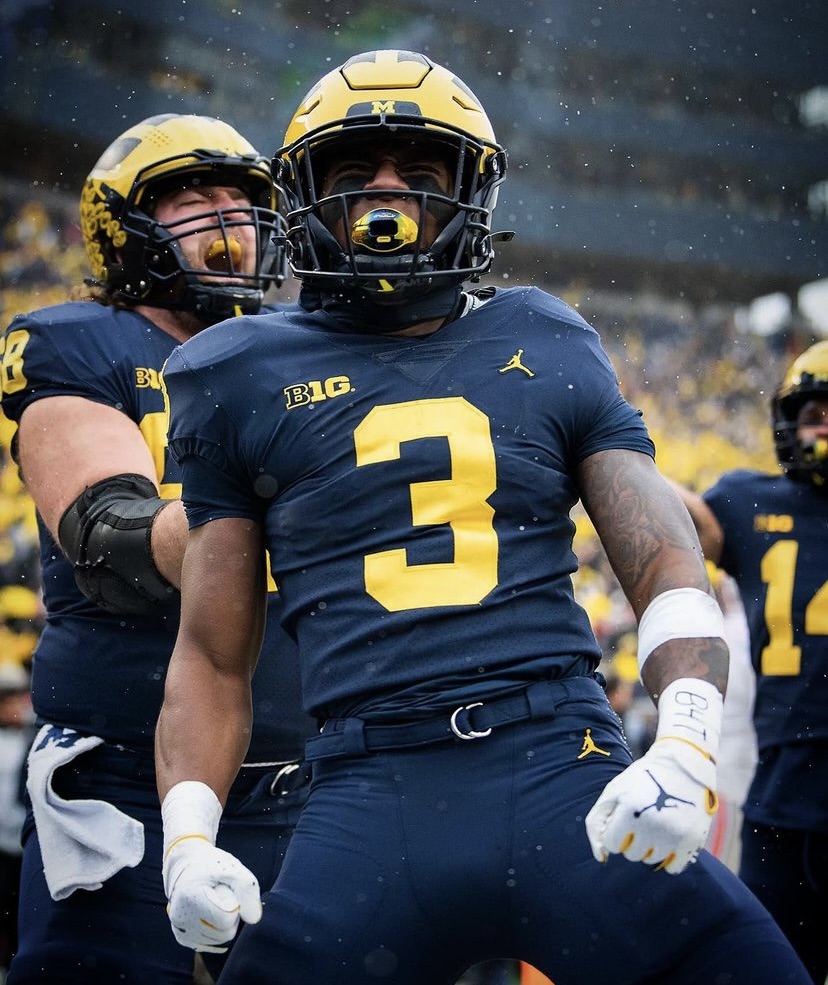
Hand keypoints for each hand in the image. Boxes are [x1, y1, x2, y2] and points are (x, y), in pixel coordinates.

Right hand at [163, 836, 262, 951]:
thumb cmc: (211, 865)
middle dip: (231, 915)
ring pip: (220, 940)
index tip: (226, 888)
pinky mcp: (183, 938)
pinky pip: (212, 943)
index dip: (235, 902)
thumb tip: (254, 919)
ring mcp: (181, 931)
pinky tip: (209, 912)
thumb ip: (247, 888)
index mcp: (191, 898)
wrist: (186, 867)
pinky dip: (216, 929)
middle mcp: (180, 919)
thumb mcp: (231, 867)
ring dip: (224, 922)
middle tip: (222, 895)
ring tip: (214, 901)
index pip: (227, 918)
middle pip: (226, 933)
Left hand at [585, 737, 717, 874]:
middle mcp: (652, 824)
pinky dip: (669, 858)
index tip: (623, 818)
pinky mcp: (692, 840)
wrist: (681, 766)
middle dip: (632, 840)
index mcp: (629, 809)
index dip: (615, 831)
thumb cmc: (641, 780)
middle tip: (641, 819)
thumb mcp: (613, 792)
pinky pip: (673, 868)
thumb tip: (601, 857)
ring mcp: (674, 834)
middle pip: (632, 854)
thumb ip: (596, 823)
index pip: (612, 844)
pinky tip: (669, 838)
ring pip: (651, 860)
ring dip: (649, 847)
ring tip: (655, 824)